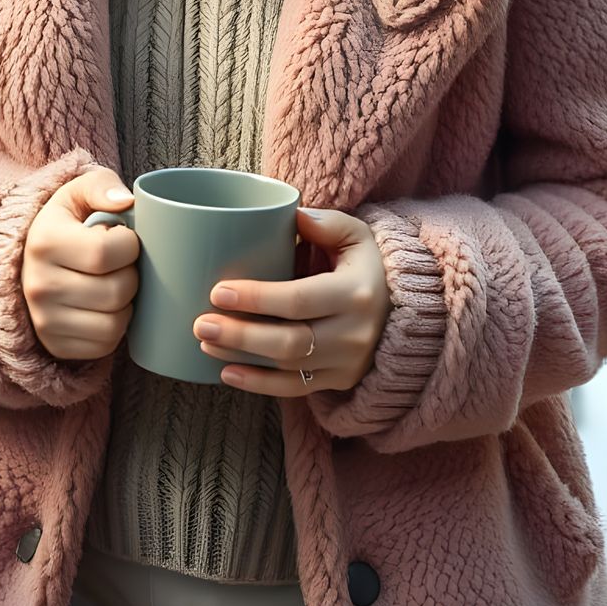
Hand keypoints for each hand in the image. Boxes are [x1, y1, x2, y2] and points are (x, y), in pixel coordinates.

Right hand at [23, 167, 139, 361]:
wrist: (29, 263)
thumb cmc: (66, 225)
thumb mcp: (77, 194)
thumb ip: (101, 185)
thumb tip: (126, 202)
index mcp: (44, 241)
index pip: (107, 252)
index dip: (128, 245)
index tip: (120, 238)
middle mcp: (38, 285)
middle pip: (117, 291)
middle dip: (131, 275)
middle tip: (120, 265)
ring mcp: (44, 320)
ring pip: (115, 323)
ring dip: (126, 304)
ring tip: (113, 283)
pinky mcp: (55, 345)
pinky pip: (105, 344)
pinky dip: (115, 327)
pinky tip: (105, 307)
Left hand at [193, 205, 391, 394]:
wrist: (405, 312)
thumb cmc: (367, 266)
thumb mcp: (357, 236)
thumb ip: (326, 223)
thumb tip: (294, 215)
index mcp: (355, 293)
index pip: (299, 300)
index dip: (257, 298)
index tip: (219, 291)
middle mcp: (354, 334)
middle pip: (289, 341)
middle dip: (241, 335)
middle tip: (201, 323)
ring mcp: (347, 363)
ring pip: (288, 368)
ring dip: (243, 357)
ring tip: (206, 342)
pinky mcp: (339, 380)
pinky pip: (295, 389)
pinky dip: (259, 385)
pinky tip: (227, 373)